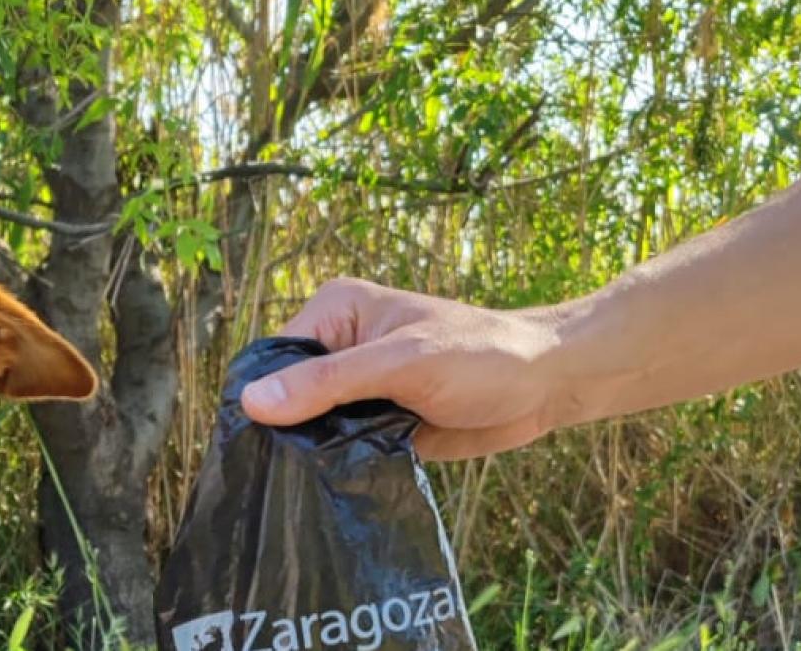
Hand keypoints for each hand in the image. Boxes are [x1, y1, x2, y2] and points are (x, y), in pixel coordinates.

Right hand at [241, 279, 573, 459]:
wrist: (548, 385)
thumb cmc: (480, 356)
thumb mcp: (401, 363)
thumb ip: (329, 382)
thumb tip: (252, 403)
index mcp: (337, 312)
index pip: (275, 357)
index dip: (263, 397)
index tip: (253, 442)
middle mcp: (341, 346)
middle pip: (288, 394)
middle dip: (287, 428)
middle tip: (278, 471)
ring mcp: (360, 388)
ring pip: (312, 425)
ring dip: (314, 451)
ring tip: (302, 482)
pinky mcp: (378, 423)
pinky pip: (342, 448)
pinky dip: (338, 466)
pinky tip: (330, 488)